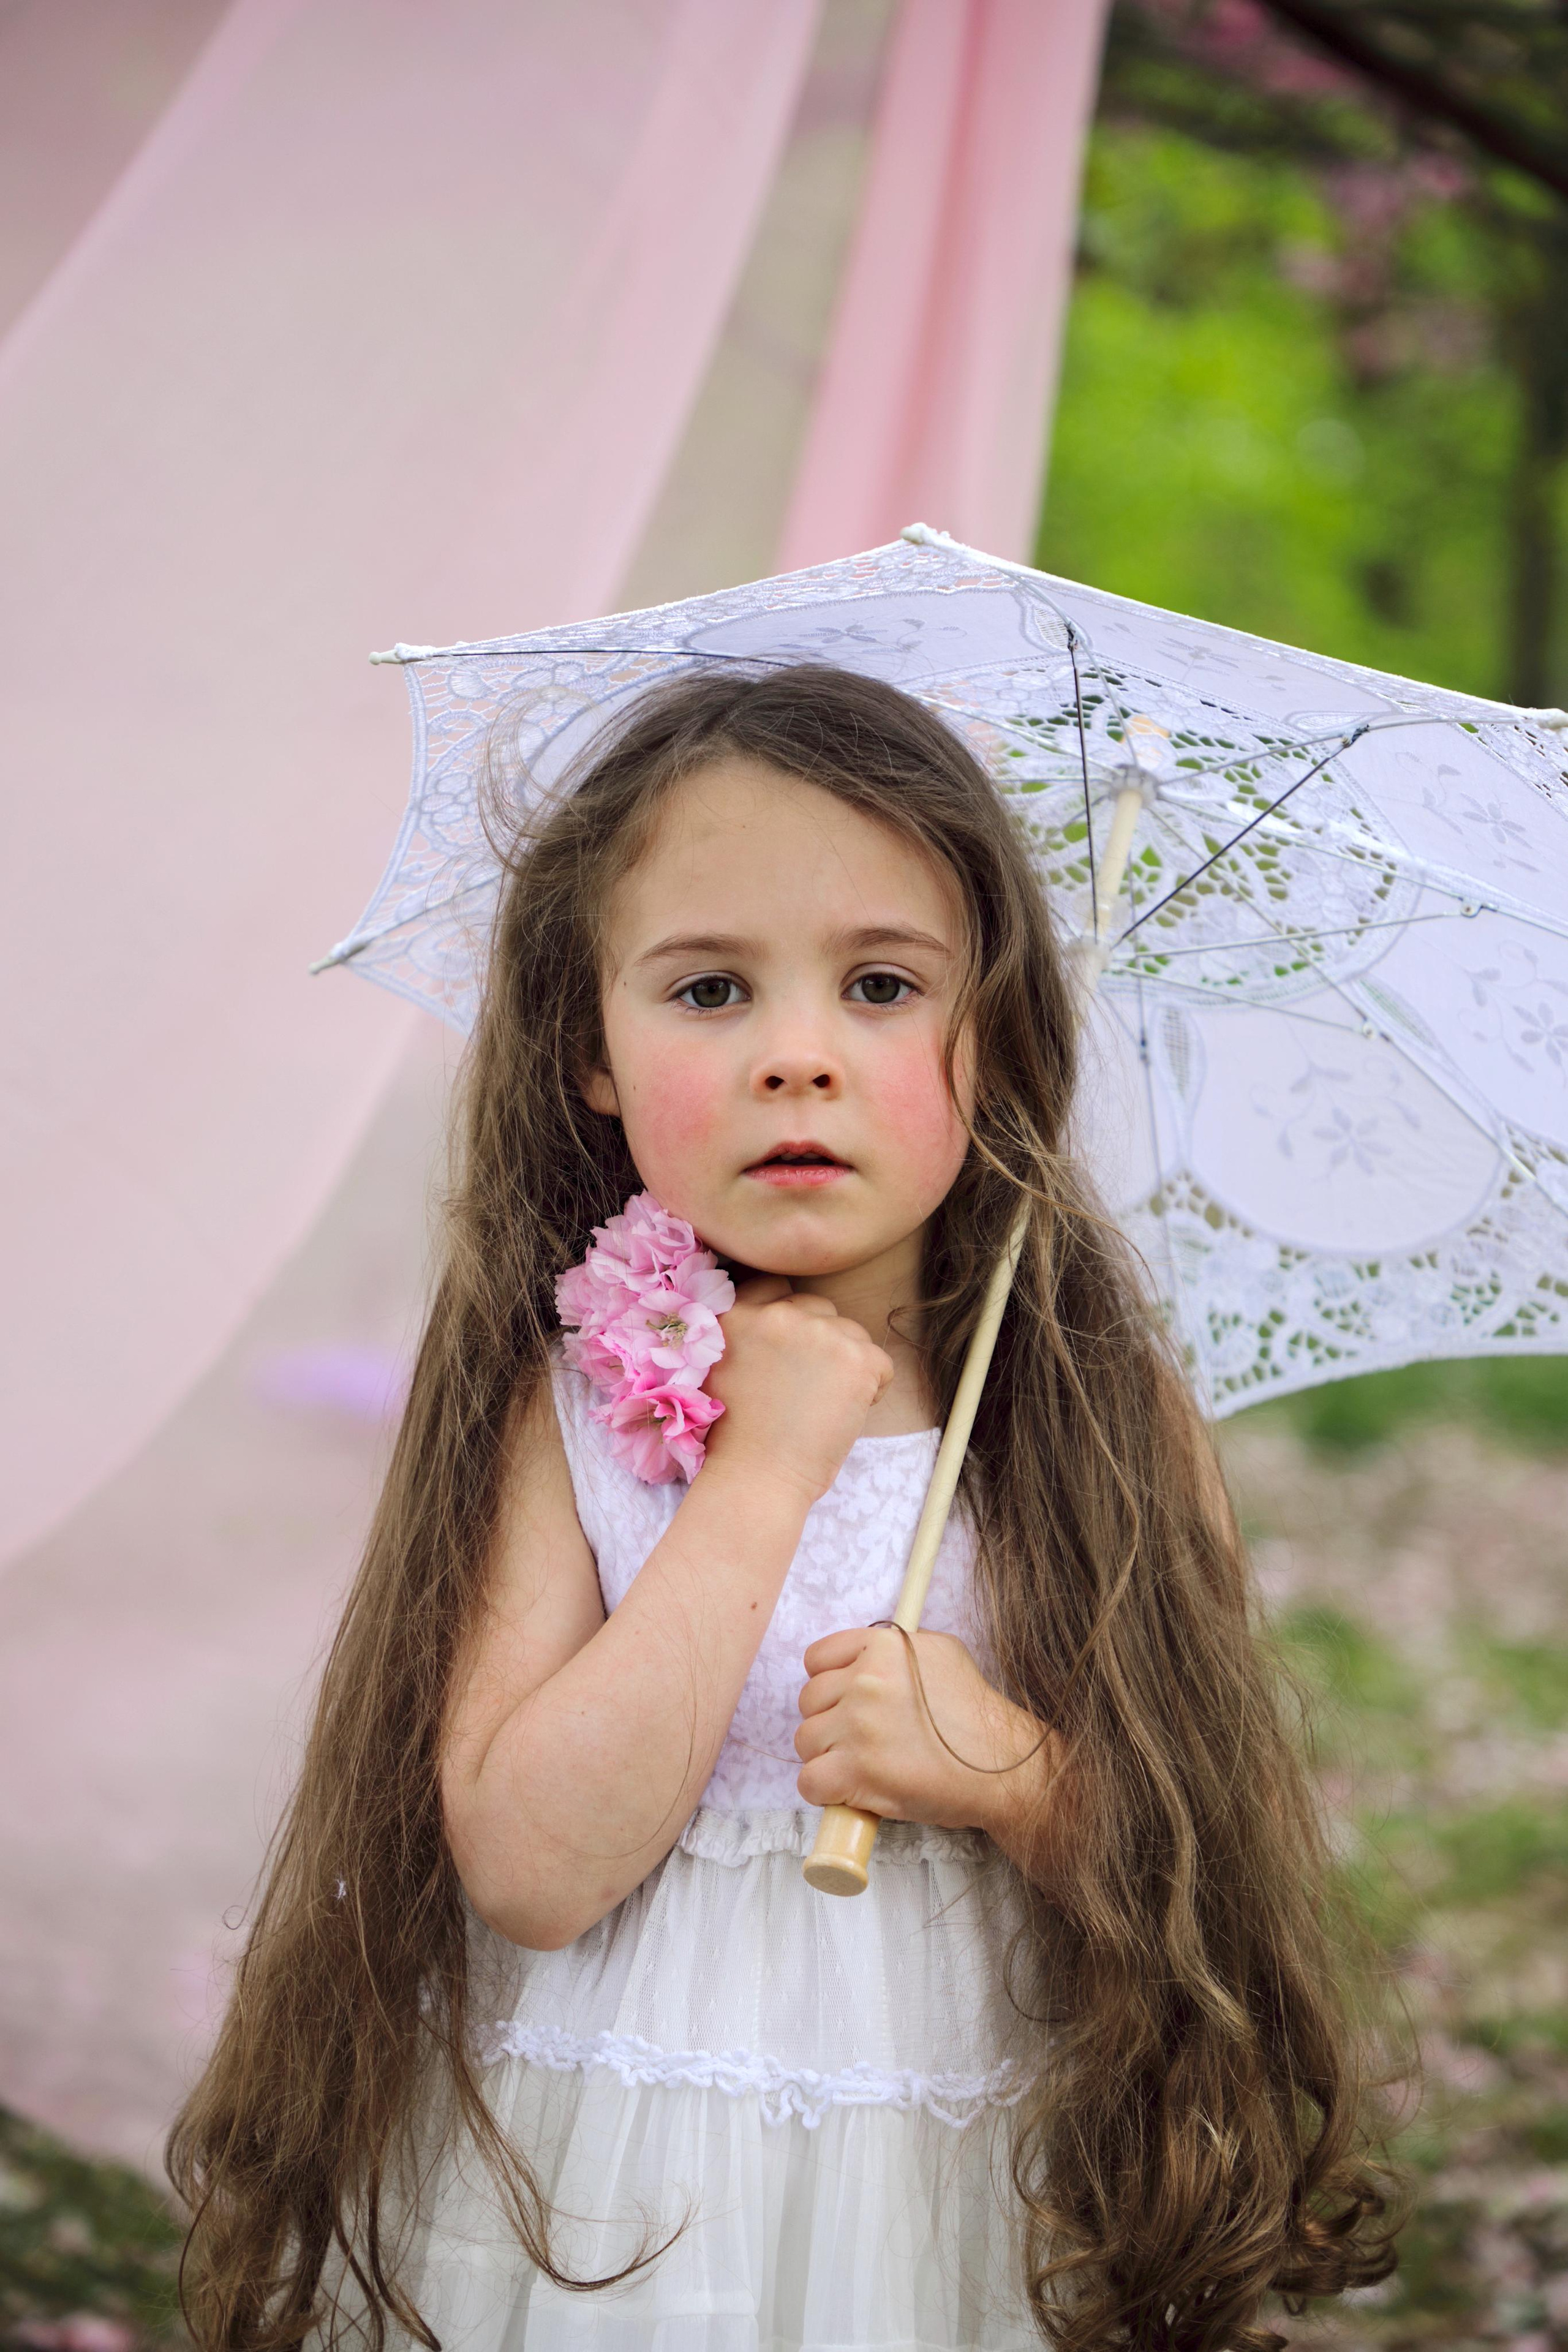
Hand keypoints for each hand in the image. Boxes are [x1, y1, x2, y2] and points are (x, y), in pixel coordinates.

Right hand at [701, 1278, 893, 1505]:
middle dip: (821, 1341)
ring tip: (822, 1407)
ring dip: (847, 1365)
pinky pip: (881, 1363)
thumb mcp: (719, 1369)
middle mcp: (777, 1314)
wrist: (755, 1479)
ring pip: (852, 1334)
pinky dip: (871, 1390)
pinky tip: (843, 1415)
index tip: (790, 1349)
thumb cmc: (737, 1439)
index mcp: (737, 1314)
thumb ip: (743, 1335)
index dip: (789, 1316)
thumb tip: (776, 1321)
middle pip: (819, 1307)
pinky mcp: (856, 1359)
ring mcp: (819, 1333)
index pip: (776, 1287)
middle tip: (806, 1388)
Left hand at [794, 1625, 1064, 1848]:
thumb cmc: (975, 1712)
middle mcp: (865, 1681)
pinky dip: (824, 1791)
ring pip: (805, 1740)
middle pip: (809, 1701)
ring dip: (826, 1757)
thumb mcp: (940, 1652)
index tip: (843, 1701)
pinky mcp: (856, 1771)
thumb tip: (864, 1655)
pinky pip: (809, 1781)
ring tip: (859, 1766)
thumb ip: (895, 1650)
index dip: (828, 1682)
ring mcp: (857, 1726)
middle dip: (829, 1722)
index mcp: (882, 1646)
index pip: (817, 1658)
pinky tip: (850, 1791)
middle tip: (859, 1740)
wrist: (1001, 1763)